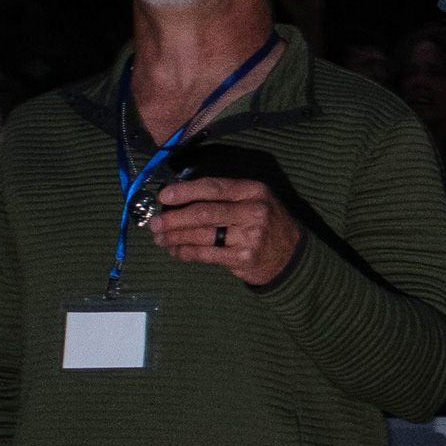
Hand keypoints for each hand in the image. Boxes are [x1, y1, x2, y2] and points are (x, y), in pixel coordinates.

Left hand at [149, 176, 299, 288]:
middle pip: (204, 213)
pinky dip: (185, 252)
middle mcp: (253, 212)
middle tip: (155, 223)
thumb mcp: (252, 200)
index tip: (163, 196)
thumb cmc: (263, 222)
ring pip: (202, 235)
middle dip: (174, 218)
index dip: (185, 191)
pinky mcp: (243, 257)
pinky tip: (175, 250)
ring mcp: (250, 236)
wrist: (290, 254)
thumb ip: (223, 196)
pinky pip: (206, 254)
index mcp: (253, 191)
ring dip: (175, 237)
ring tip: (159, 238)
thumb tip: (178, 197)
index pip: (213, 188)